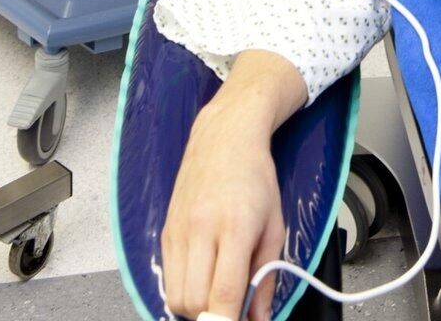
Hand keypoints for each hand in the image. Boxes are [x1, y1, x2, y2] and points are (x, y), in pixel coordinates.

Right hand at [162, 58, 300, 320]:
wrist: (224, 137)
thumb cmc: (256, 178)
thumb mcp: (275, 226)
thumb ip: (266, 276)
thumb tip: (259, 318)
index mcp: (234, 227)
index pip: (223, 295)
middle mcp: (200, 230)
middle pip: (194, 303)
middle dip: (213, 316)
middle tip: (232, 307)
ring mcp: (178, 230)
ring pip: (175, 296)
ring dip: (196, 306)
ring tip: (217, 290)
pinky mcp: (165, 231)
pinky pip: (167, 277)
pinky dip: (183, 289)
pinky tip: (202, 275)